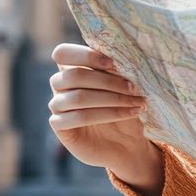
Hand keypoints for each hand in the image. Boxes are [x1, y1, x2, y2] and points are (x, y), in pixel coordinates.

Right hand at [49, 43, 163, 195]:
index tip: (113, 63)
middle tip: (134, 87)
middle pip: (73, 75)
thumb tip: (118, 57)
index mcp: (72, 67)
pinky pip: (79, 118)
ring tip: (137, 102)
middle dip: (108, 81)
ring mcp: (57, 106)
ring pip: (79, 98)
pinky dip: (108, 114)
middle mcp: (60, 85)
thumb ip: (115, 69)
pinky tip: (129, 113)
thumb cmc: (125, 104)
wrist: (127, 141)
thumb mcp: (123, 83)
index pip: (62, 53)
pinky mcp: (60, 126)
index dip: (85, 55)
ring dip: (112, 99)